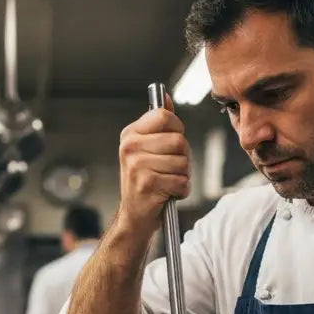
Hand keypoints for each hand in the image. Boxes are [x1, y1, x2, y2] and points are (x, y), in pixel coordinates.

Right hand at [117, 98, 190, 238]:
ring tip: (168, 181)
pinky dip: (181, 190)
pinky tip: (168, 193)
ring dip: (182, 175)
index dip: (177, 129)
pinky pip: (181, 181)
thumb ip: (157, 123)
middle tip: (170, 168)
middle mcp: (130, 148)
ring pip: (183, 162)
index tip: (172, 143)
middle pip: (178, 140)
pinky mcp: (147, 184)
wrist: (134, 216)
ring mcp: (137, 166)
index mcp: (130, 134)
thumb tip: (165, 97)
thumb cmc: (145, 181)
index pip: (164, 116)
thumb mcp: (146, 148)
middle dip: (183, 157)